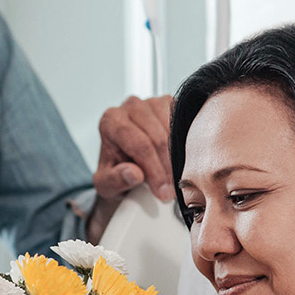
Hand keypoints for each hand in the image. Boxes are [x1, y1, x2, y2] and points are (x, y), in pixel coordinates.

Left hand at [89, 94, 174, 241]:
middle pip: (157, 137)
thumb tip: (133, 174)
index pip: (138, 144)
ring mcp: (152, 102)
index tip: (163, 192)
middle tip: (173, 190)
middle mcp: (130, 106)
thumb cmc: (116, 171)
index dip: (154, 170)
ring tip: (177, 178)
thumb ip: (114, 180)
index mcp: (110, 121)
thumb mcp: (106, 184)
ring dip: (178, 157)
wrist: (126, 162)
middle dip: (167, 167)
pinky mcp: (170, 103)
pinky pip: (185, 121)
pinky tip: (183, 161)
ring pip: (173, 129)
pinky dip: (187, 143)